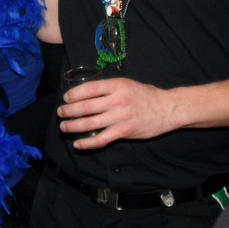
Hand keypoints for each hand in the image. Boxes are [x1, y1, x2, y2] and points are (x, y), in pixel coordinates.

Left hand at [57, 77, 176, 149]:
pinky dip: (87, 143)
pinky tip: (78, 144)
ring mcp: (120, 117)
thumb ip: (109, 88)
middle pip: (85, 106)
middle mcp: (117, 100)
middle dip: (68, 111)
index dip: (73, 94)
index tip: (66, 98)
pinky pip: (100, 139)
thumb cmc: (146, 95)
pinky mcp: (124, 132)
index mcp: (116, 85)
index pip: (88, 89)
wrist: (167, 109)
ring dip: (73, 126)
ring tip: (64, 127)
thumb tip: (86, 93)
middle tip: (61, 113)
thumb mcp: (127, 84)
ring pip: (89, 123)